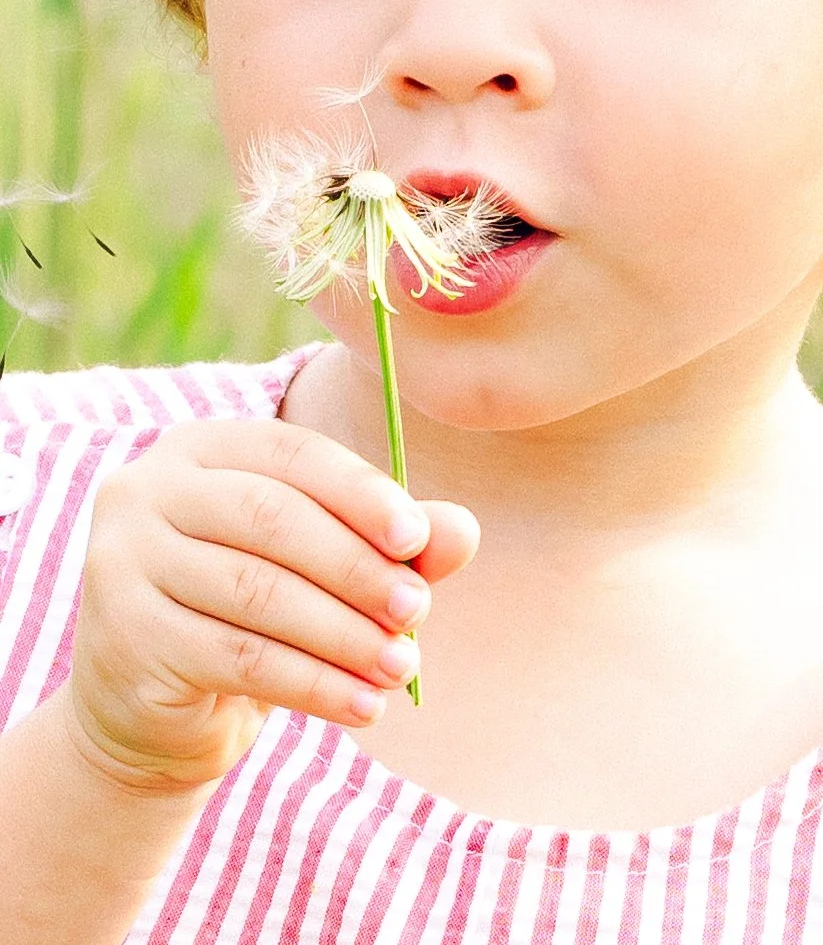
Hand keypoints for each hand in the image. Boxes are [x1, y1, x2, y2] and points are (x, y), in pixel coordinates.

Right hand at [68, 420, 479, 792]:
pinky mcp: (126, 637)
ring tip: (401, 666)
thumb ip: (388, 541)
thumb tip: (462, 531)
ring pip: (258, 592)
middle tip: (419, 612)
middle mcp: (147, 490)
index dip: (360, 493)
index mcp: (200, 448)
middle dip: (356, 567)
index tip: (418, 538)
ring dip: (343, 634)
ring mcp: (123, 561)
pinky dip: (314, 684)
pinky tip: (363, 706)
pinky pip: (239, 658)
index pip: (291, 452)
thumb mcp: (321, 567)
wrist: (155, 707)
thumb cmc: (251, 612)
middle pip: (271, 518)